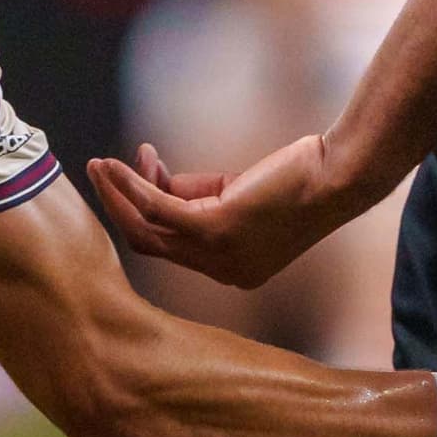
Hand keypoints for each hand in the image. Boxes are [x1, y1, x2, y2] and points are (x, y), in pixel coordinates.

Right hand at [88, 135, 352, 290]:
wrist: (339, 176)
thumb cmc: (300, 176)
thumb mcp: (238, 192)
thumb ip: (196, 193)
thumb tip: (153, 179)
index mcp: (232, 268)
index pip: (175, 246)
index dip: (148, 210)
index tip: (142, 170)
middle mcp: (222, 271)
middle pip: (152, 245)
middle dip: (121, 208)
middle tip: (100, 173)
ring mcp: (217, 255)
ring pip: (147, 231)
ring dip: (117, 196)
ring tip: (97, 166)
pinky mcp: (216, 229)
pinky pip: (158, 208)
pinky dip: (131, 186)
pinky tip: (116, 165)